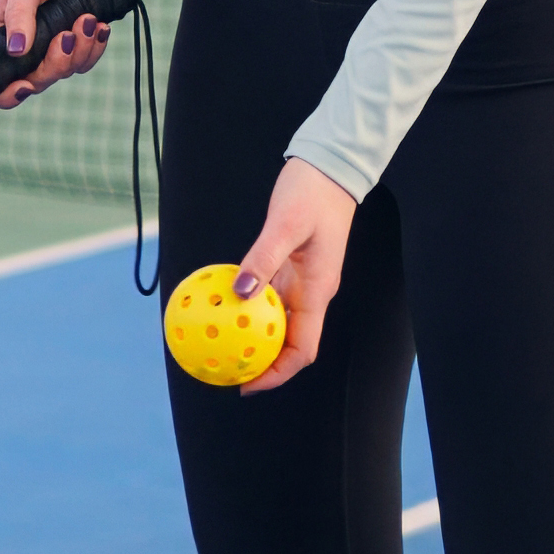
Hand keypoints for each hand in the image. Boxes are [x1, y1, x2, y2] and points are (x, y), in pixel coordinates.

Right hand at [0, 0, 114, 110]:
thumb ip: (19, 15)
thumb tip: (16, 50)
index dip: (5, 93)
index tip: (26, 86)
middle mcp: (19, 48)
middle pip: (34, 81)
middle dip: (56, 64)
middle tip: (68, 36)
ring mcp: (46, 49)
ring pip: (62, 73)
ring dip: (80, 51)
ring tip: (88, 20)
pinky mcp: (72, 45)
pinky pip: (83, 62)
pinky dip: (94, 48)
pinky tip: (100, 27)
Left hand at [232, 158, 357, 394]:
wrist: (330, 170)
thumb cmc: (312, 194)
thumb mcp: (285, 223)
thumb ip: (263, 257)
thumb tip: (241, 292)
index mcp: (318, 291)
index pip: (302, 349)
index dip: (277, 373)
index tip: (249, 384)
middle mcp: (312, 293)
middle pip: (289, 344)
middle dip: (262, 364)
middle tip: (227, 372)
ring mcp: (302, 282)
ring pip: (278, 324)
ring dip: (255, 340)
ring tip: (223, 349)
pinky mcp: (290, 269)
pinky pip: (268, 298)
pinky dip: (249, 309)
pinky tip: (224, 308)